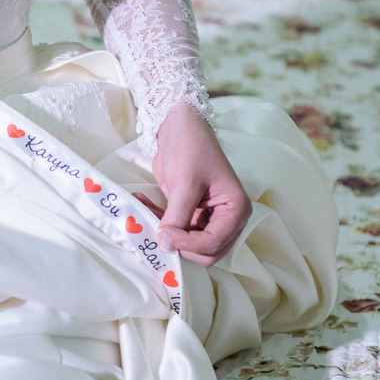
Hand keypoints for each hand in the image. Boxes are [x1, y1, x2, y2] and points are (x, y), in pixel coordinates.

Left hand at [137, 103, 251, 266]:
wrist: (178, 126)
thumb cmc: (190, 149)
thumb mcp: (185, 183)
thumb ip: (177, 217)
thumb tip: (165, 244)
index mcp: (236, 210)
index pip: (214, 243)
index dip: (187, 244)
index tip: (163, 233)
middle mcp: (227, 218)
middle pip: (205, 252)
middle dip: (180, 246)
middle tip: (157, 229)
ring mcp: (209, 218)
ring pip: (189, 245)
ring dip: (166, 235)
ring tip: (145, 213)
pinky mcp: (191, 214)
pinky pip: (177, 231)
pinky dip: (159, 223)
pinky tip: (143, 204)